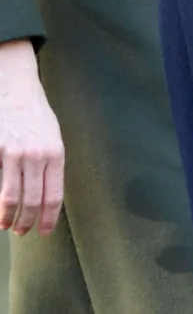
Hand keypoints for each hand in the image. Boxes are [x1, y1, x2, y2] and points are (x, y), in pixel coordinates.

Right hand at [0, 39, 63, 234]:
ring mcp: (15, 154)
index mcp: (56, 153)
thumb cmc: (37, 115)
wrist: (18, 90)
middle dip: (27, 222)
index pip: (54, 196)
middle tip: (23, 230)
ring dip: (8, 217)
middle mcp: (37, 155)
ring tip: (7, 223)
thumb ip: (52, 165)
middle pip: (33, 201)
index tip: (44, 231)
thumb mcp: (54, 138)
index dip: (48, 219)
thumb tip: (49, 196)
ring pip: (12, 197)